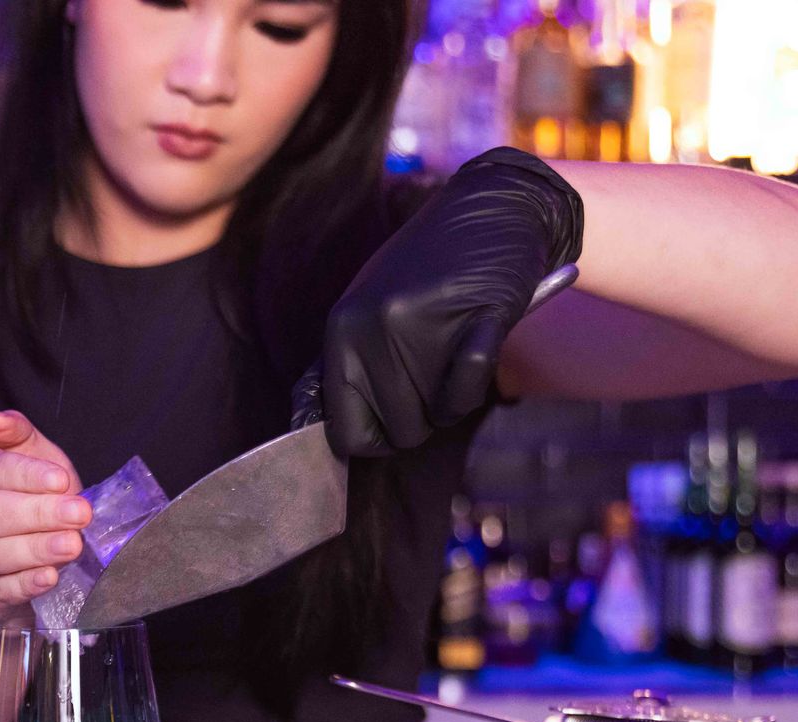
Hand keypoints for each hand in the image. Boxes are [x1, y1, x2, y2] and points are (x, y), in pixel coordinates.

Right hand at [0, 410, 89, 624]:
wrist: (36, 567)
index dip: (27, 474)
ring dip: (34, 549)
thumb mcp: (41, 465)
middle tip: (80, 514)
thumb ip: (21, 437)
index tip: (62, 481)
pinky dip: (23, 585)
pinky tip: (49, 578)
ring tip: (72, 546)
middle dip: (39, 513)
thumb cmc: (41, 507)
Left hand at [321, 148, 582, 456]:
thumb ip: (339, 366)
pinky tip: (476, 347)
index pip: (342, 432)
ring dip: (452, 400)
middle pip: (397, 432)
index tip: (393, 416)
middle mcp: (371, 330)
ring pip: (436, 418)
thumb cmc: (426, 270)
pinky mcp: (475, 319)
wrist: (491, 208)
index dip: (374, 438)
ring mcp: (420, 324)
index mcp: (340, 332)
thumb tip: (306, 425)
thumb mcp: (365, 309)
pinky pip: (467, 389)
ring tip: (454, 350)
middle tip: (434, 371)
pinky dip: (475, 384)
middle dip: (421, 418)